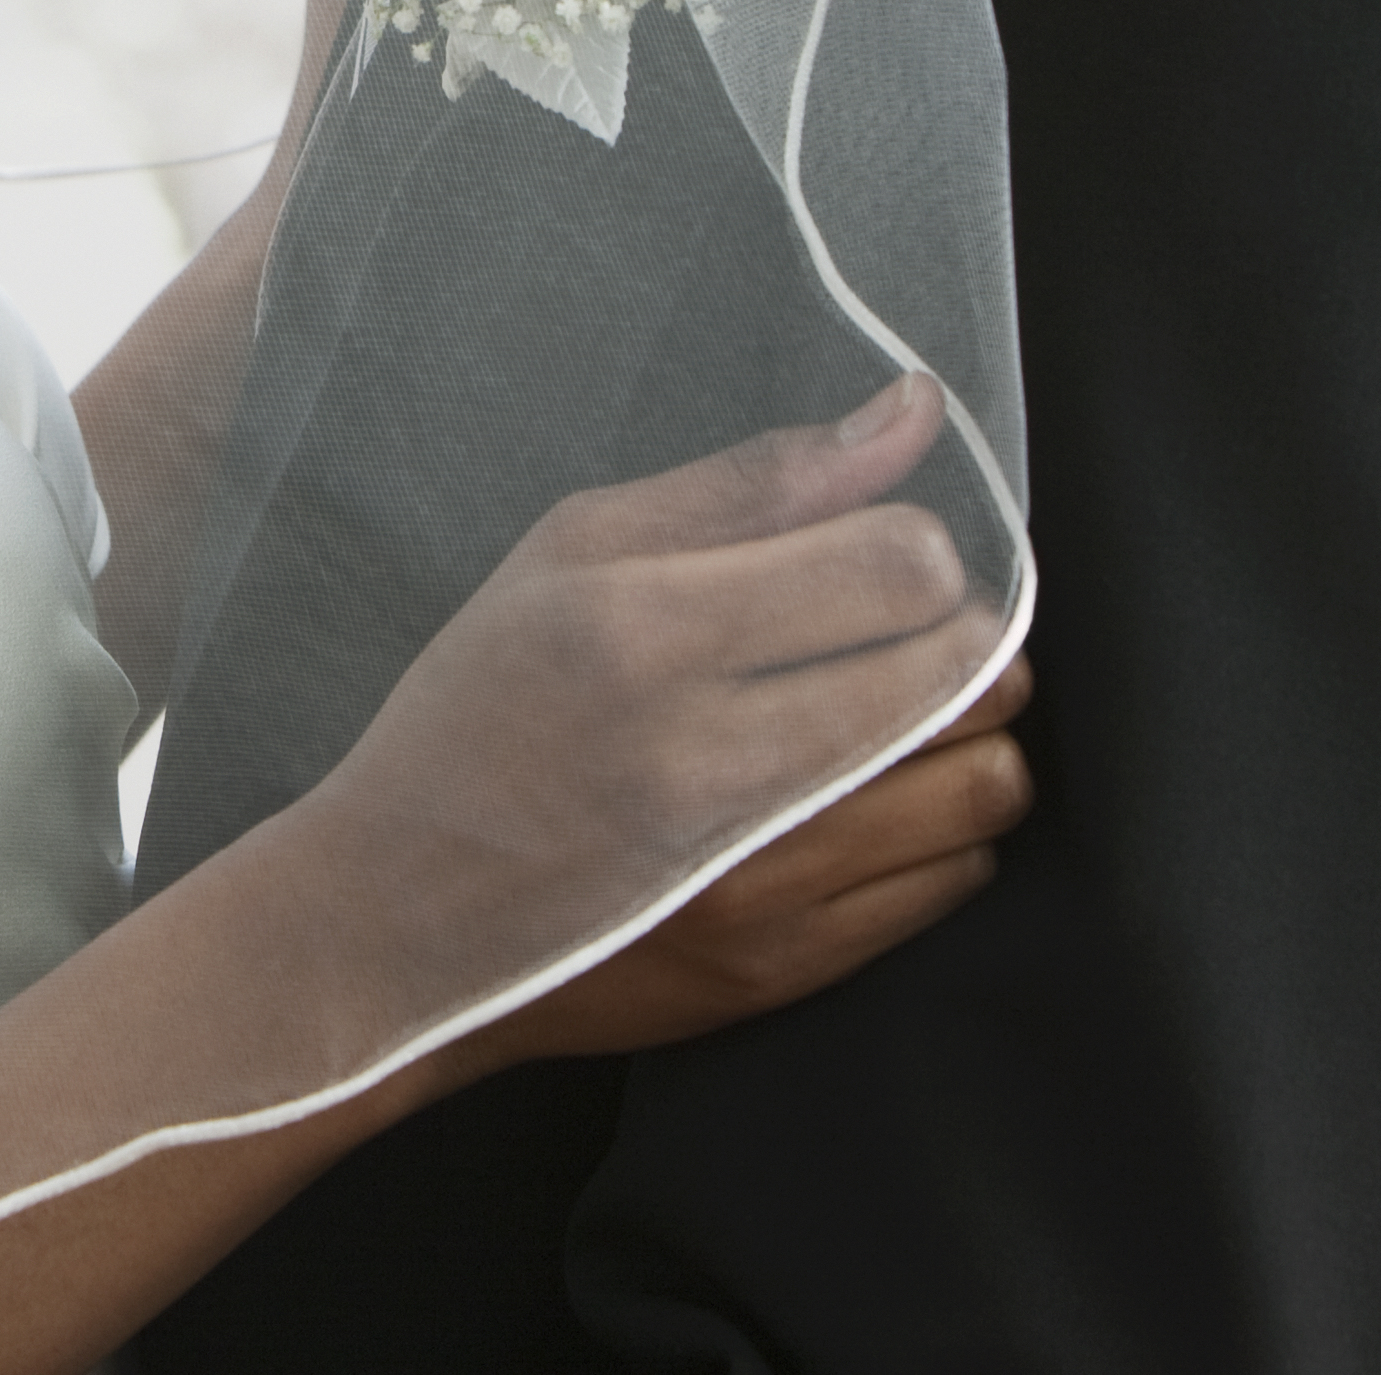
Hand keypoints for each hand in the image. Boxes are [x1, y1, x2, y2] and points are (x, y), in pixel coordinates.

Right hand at [295, 375, 1012, 1065]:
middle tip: (901, 642)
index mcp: (648, 630)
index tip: (881, 565)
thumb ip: (759, 481)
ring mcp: (756, 877)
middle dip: (963, 640)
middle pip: (967, 674)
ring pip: (985, 784)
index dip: (921, 553)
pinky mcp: (784, 966)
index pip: (899, 567)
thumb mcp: (575, 555)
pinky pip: (953, 879)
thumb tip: (916, 414)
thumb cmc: (481, 715)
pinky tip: (863, 810)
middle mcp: (709, 758)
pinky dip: (937, 833)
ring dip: (968, 740)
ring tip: (895, 726)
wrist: (395, 921)